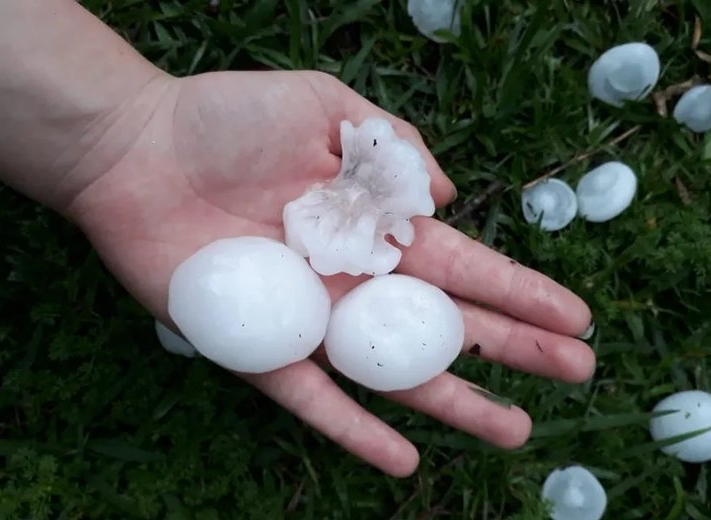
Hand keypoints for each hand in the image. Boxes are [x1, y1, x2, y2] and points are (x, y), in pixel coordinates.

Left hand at [66, 70, 595, 476]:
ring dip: (455, 403)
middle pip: (446, 324)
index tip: (577, 318)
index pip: (465, 265)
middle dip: (513, 348)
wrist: (133, 149)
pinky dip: (354, 429)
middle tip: (577, 375)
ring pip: (392, 373)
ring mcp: (308, 317)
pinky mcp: (256, 346)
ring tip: (514, 431)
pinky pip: (312, 398)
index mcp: (373, 223)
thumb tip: (451, 197)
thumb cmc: (224, 120)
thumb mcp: (324, 106)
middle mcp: (352, 277)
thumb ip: (390, 146)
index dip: (521, 292)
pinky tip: (403, 460)